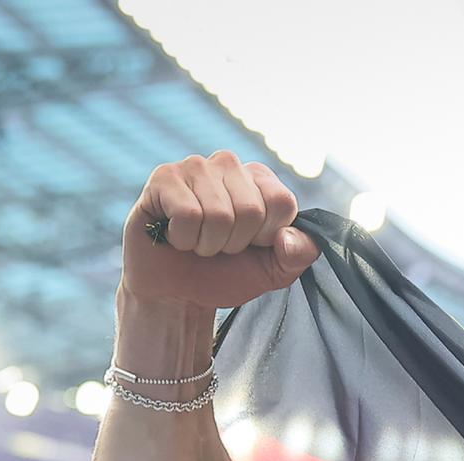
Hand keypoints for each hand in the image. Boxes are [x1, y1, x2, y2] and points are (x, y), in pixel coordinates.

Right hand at [120, 151, 318, 309]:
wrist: (178, 292)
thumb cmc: (226, 274)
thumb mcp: (274, 271)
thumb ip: (299, 254)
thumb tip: (287, 236)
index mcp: (260, 178)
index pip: (282, 202)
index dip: (266, 236)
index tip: (249, 244)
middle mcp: (229, 164)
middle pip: (251, 210)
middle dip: (234, 243)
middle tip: (218, 245)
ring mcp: (195, 166)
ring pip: (219, 214)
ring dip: (207, 244)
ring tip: (197, 241)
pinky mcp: (164, 177)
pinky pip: (188, 214)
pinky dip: (183, 238)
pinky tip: (175, 234)